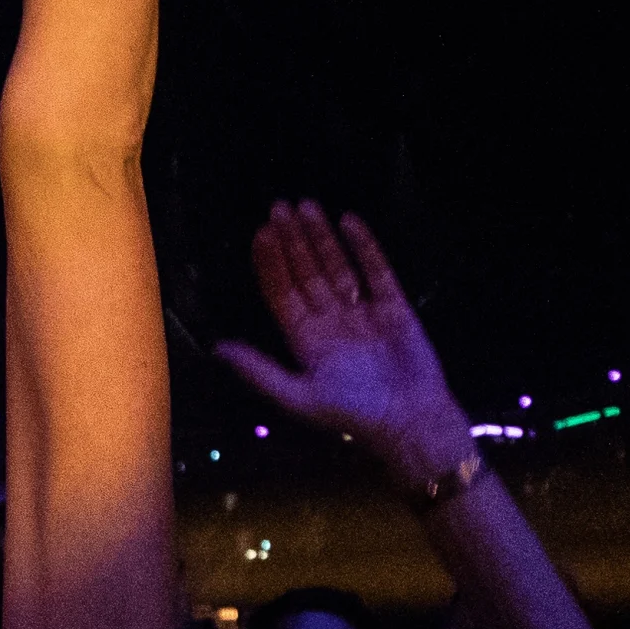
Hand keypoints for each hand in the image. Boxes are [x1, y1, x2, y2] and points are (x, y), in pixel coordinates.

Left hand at [214, 202, 473, 490]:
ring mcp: (363, 312)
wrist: (412, 422)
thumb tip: (217, 348)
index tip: (261, 234)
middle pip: (306, 273)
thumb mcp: (298, 396)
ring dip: (321, 237)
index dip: (271, 264)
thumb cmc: (354, 415)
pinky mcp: (394, 308)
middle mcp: (331, 322)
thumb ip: (258, 370)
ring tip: (307, 206)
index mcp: (306, 341)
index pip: (282, 293)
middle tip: (279, 208)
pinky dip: (364, 246)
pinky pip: (377, 270)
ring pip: (337, 265)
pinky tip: (348, 221)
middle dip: (292, 241)